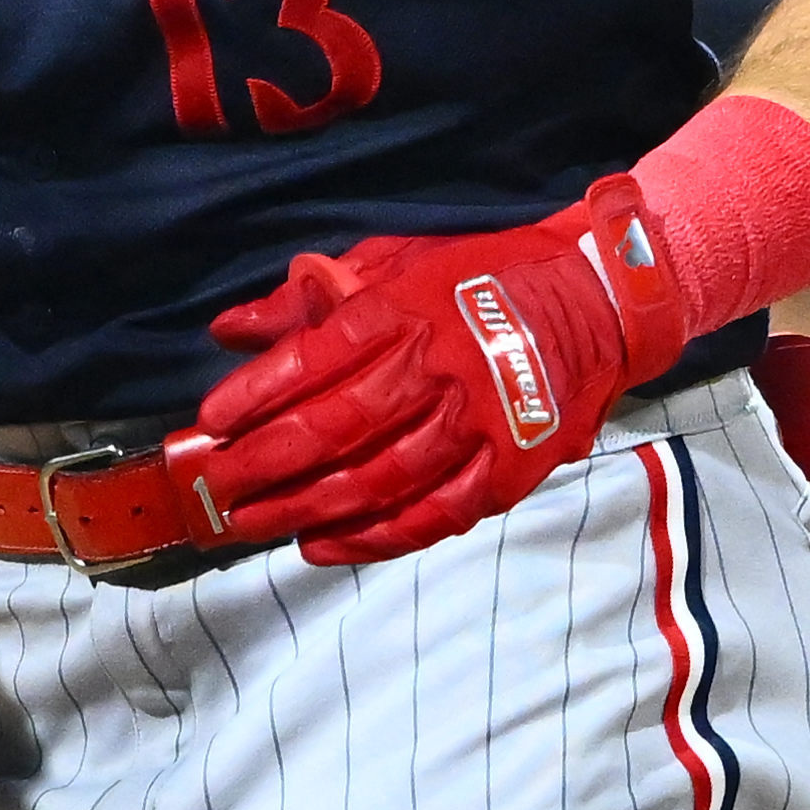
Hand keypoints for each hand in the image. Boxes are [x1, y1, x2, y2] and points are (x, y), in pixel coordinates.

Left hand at [177, 182, 694, 567]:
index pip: (313, 359)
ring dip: (305, 510)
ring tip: (253, 524)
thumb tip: (229, 329)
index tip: (209, 423)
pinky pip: (432, 517)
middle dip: (263, 465)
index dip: (255, 396)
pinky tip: (323, 546)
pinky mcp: (509, 468)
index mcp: (406, 311)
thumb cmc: (484, 278)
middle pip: (334, 429)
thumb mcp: (395, 262)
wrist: (600, 300)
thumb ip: (309, 298)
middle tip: (216, 489)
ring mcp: (479, 424)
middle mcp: (439, 369)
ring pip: (377, 481)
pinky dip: (373, 539)